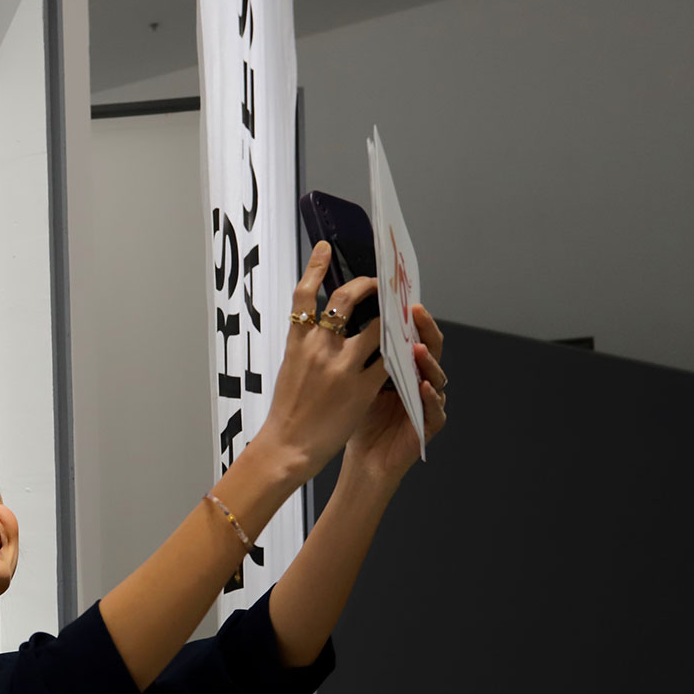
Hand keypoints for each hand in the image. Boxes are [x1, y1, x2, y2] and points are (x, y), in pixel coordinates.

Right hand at [257, 242, 389, 479]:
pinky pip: (388, 362)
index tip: (324, 248)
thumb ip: (305, 345)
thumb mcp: (289, 369)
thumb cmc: (286, 411)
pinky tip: (406, 349)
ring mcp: (341, 368)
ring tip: (400, 314)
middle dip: (366, 286)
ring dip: (392, 319)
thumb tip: (319, 326)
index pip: (303, 296)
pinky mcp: (361, 388)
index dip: (314, 268)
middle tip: (378, 282)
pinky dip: (398, 354)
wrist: (287, 445)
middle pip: (344, 301)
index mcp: (297, 343)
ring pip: (376, 327)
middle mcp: (318, 349)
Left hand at [344, 304, 448, 483]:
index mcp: (404, 367)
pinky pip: (435, 409)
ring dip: (428, 361)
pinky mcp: (429, 426)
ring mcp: (428, 402)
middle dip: (424, 329)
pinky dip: (431, 397)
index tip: (399, 297)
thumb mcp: (356, 381)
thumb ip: (361, 354)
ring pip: (437, 376)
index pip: (412, 335)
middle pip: (429, 349)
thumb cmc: (359, 420)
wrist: (362, 460)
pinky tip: (424, 386)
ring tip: (417, 349)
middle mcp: (420, 380)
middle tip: (415, 312)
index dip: (409, 317)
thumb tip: (350, 315)